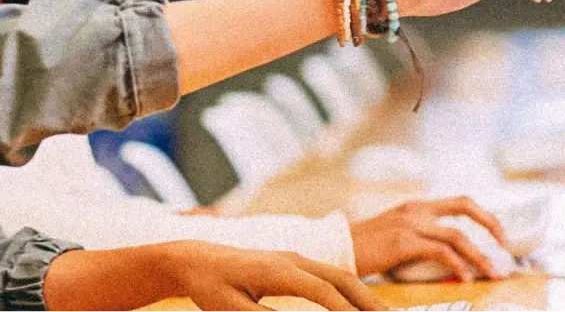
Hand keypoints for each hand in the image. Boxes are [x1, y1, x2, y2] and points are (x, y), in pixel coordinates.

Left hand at [165, 242, 384, 310]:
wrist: (194, 259)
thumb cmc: (210, 286)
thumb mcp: (233, 309)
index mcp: (276, 269)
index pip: (322, 291)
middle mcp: (291, 259)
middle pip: (340, 278)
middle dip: (369, 301)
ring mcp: (294, 258)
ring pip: (339, 275)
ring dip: (365, 295)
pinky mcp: (294, 264)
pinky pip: (329, 276)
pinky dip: (350, 290)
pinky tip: (362, 306)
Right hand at [349, 197, 507, 279]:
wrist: (335, 247)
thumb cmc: (363, 247)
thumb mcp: (394, 235)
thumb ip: (419, 239)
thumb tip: (449, 259)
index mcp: (415, 207)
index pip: (459, 202)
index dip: (484, 216)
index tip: (499, 234)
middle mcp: (415, 210)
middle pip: (465, 207)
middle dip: (492, 224)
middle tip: (506, 245)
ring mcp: (409, 223)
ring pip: (458, 236)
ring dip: (480, 256)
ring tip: (492, 274)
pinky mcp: (403, 241)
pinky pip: (441, 251)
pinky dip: (458, 265)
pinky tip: (465, 277)